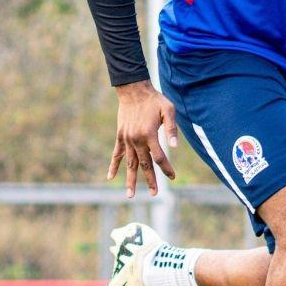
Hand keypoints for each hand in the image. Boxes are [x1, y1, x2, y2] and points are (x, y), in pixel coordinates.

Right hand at [110, 79, 179, 197]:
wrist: (133, 90)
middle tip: (155, 194)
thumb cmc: (154, 100)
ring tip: (130, 195)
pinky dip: (113, 166)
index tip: (173, 177)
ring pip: (129, 164)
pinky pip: (116, 154)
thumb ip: (171, 129)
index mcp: (149, 134)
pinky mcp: (120, 136)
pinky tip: (110, 177)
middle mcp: (137, 140)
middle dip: (151, 180)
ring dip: (130, 180)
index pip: (160, 157)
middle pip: (145, 165)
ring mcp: (126, 139)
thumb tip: (175, 146)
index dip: (167, 169)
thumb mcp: (168, 110)